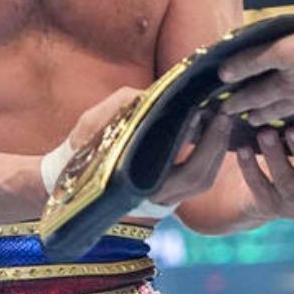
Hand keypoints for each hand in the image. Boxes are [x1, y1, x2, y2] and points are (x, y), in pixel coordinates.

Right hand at [62, 86, 232, 210]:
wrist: (69, 177)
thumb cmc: (80, 149)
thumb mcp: (92, 126)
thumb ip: (120, 108)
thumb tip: (148, 94)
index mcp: (141, 188)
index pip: (186, 172)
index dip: (202, 145)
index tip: (204, 114)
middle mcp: (157, 198)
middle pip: (202, 178)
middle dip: (217, 145)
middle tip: (224, 113)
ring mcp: (166, 197)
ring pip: (204, 180)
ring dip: (217, 149)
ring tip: (221, 117)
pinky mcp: (170, 190)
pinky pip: (199, 176)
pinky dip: (210, 153)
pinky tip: (212, 129)